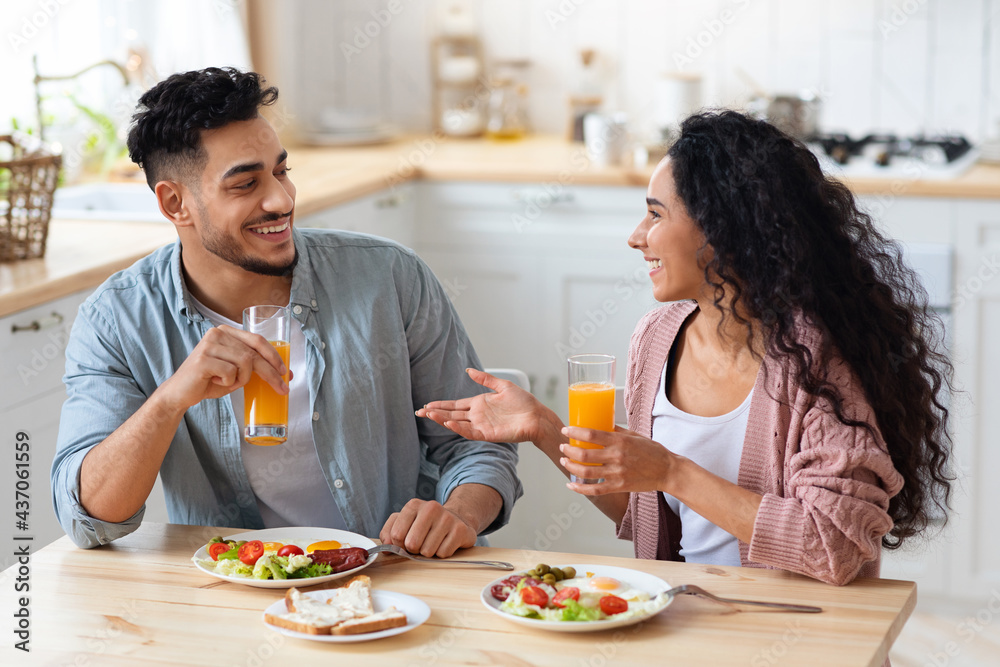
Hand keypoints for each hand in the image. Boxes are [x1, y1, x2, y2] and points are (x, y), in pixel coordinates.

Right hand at [157, 325, 288, 412]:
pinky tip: (215, 381)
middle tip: (282, 388)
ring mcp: (209, 344)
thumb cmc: (209, 381)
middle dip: (271, 373)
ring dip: (242, 379)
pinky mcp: (203, 359)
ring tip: (228, 383)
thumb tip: (283, 371)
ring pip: (245, 363)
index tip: (286, 372)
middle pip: (254, 353)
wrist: (180, 393)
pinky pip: (231, 372)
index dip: (275, 356)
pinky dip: (228, 383)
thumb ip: (253, 364)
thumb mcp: (235, 370)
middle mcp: (217, 333)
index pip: (258, 340)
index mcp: (226, 331)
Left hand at [379, 499, 476, 557]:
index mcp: (413, 505)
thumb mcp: (405, 522)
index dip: (399, 545)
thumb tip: (386, 547)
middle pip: (412, 544)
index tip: (404, 542)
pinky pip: (443, 553)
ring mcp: (447, 518)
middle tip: (420, 544)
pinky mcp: (460, 530)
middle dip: (414, 550)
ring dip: (428, 552)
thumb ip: (389, 532)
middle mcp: (431, 508)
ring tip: (433, 542)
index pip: (396, 535)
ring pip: (427, 551)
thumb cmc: (425, 524)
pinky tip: (445, 543)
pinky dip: (442, 554)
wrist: (456, 519)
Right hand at [416, 368, 551, 443]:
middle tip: (419, 412)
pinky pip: (470, 431)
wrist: (537, 416)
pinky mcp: (488, 434)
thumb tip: (468, 370)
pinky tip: (448, 422)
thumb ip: (485, 379)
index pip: (455, 405)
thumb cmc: (523, 402)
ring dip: (443, 419)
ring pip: (457, 423)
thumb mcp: (502, 386)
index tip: (426, 405)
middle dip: (435, 413)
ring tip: (429, 415)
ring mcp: (482, 425)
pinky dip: (459, 427)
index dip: (440, 405)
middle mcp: (477, 415)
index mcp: (479, 404)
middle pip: (451, 414)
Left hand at [558, 425, 676, 495]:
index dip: (575, 432)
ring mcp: (617, 473)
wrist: (667, 471)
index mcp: (620, 441)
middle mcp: (617, 457)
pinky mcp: (619, 487)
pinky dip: (580, 489)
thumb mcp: (634, 435)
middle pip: (584, 454)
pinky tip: (570, 485)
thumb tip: (600, 425)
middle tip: (563, 447)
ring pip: (586, 472)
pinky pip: (595, 489)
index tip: (566, 430)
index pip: (591, 434)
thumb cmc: (652, 451)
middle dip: (569, 450)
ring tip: (564, 461)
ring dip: (570, 467)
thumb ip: (616, 431)